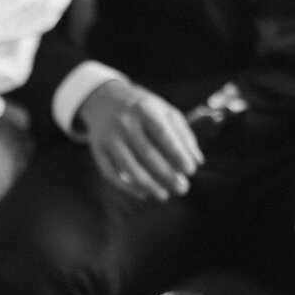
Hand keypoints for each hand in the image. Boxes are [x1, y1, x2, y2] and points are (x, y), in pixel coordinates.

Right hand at [77, 79, 202, 200]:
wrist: (105, 99)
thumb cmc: (143, 108)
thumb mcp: (164, 111)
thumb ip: (183, 133)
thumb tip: (197, 161)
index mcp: (144, 109)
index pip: (163, 135)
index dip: (177, 154)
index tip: (191, 170)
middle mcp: (124, 122)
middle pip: (146, 153)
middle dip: (166, 174)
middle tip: (182, 189)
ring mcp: (108, 137)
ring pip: (128, 166)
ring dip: (148, 184)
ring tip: (164, 195)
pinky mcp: (97, 149)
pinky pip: (110, 173)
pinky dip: (126, 186)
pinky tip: (143, 193)